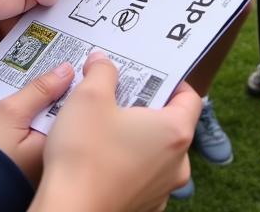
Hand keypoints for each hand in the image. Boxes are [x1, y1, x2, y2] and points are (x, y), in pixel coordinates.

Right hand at [0, 63, 75, 184]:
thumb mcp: (13, 111)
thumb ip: (41, 89)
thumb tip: (67, 70)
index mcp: (55, 141)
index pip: (66, 105)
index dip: (60, 83)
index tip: (54, 66)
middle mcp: (48, 153)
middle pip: (47, 112)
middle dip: (35, 95)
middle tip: (23, 79)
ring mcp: (31, 159)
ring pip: (30, 122)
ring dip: (16, 108)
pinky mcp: (15, 162)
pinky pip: (17, 134)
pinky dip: (5, 123)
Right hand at [31, 52, 199, 211]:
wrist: (69, 211)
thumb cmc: (84, 154)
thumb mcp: (89, 96)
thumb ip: (102, 71)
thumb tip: (102, 61)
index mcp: (174, 133)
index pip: (190, 98)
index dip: (170, 80)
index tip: (147, 73)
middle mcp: (177, 164)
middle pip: (170, 123)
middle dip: (144, 104)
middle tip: (117, 90)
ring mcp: (161, 189)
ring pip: (154, 149)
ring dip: (134, 132)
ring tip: (103, 120)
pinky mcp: (144, 204)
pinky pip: (142, 172)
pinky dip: (127, 158)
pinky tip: (100, 151)